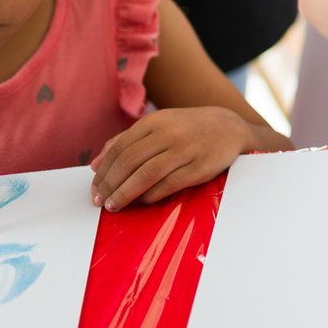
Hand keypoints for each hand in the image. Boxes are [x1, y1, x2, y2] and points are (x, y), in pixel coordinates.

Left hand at [89, 107, 258, 210]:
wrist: (232, 128)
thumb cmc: (189, 129)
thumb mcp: (159, 125)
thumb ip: (127, 141)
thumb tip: (96, 165)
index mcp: (155, 122)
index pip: (120, 148)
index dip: (104, 171)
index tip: (95, 189)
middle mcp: (169, 133)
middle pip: (129, 162)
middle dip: (110, 185)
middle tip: (100, 202)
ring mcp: (186, 150)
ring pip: (146, 174)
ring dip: (125, 193)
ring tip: (114, 206)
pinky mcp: (201, 167)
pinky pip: (169, 184)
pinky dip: (151, 196)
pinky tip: (141, 202)